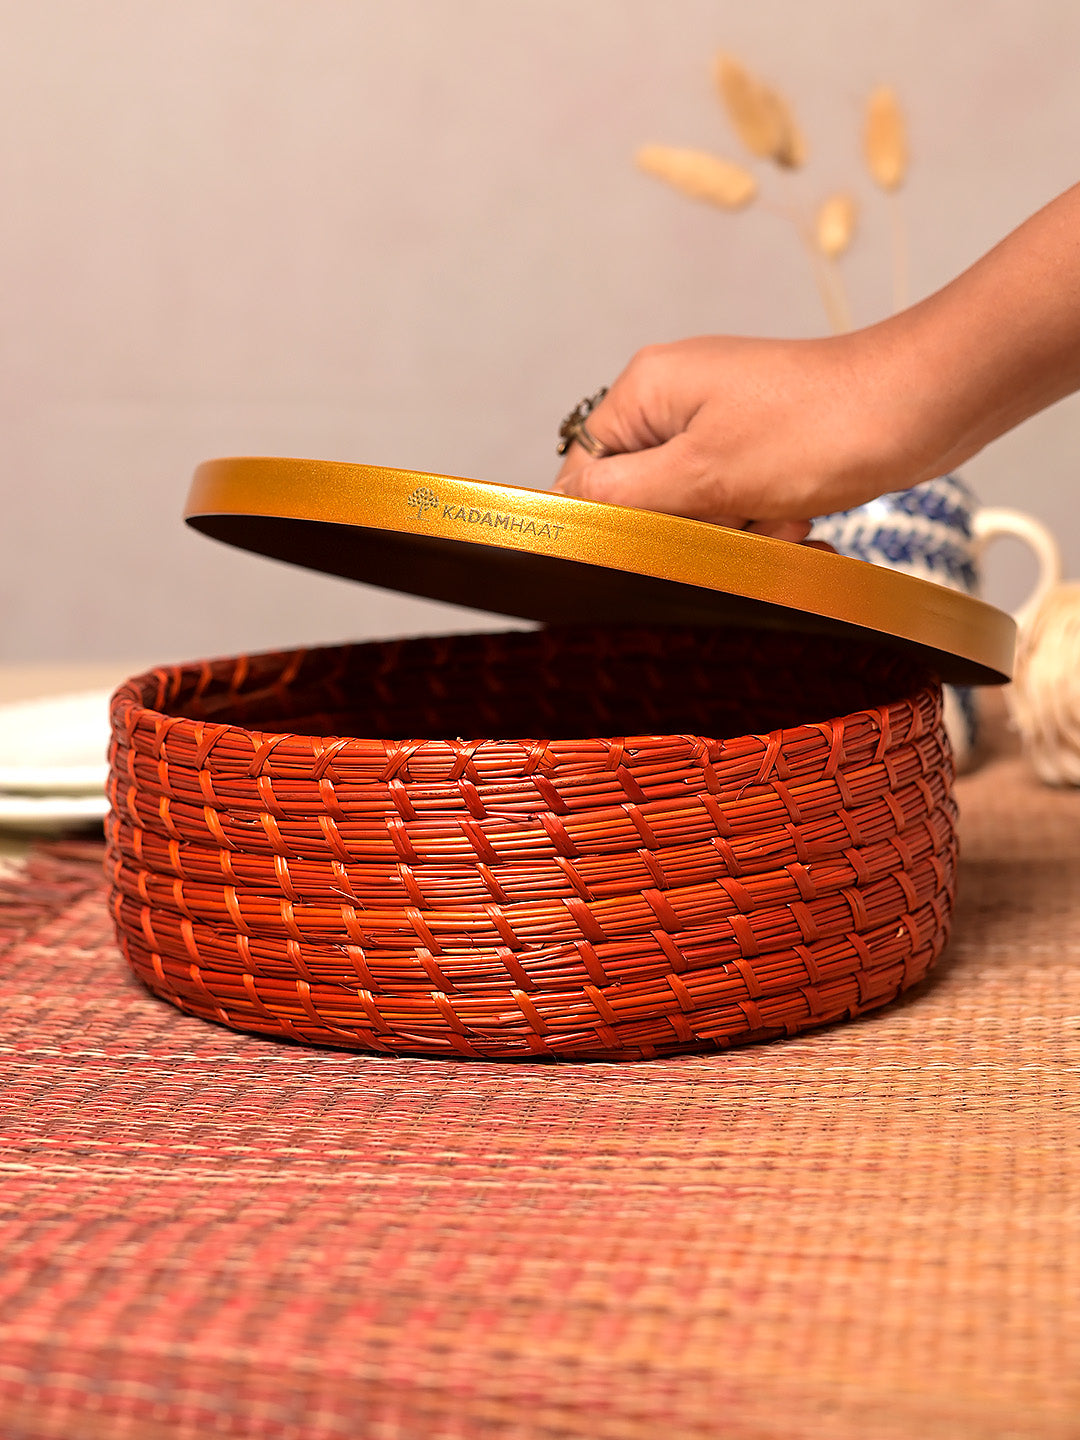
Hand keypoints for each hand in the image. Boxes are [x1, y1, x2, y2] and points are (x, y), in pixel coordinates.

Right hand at [553, 330, 932, 537]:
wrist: (920, 407)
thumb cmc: (817, 429)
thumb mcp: (702, 474)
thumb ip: (622, 494)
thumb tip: (565, 506)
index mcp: (648, 389)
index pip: (585, 468)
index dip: (611, 516)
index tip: (649, 540)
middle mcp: (678, 397)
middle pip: (645, 495)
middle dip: (693, 525)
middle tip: (738, 515)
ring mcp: (724, 419)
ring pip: (698, 509)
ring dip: (741, 528)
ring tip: (783, 509)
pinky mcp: (764, 441)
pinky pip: (742, 502)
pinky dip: (771, 519)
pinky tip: (804, 511)